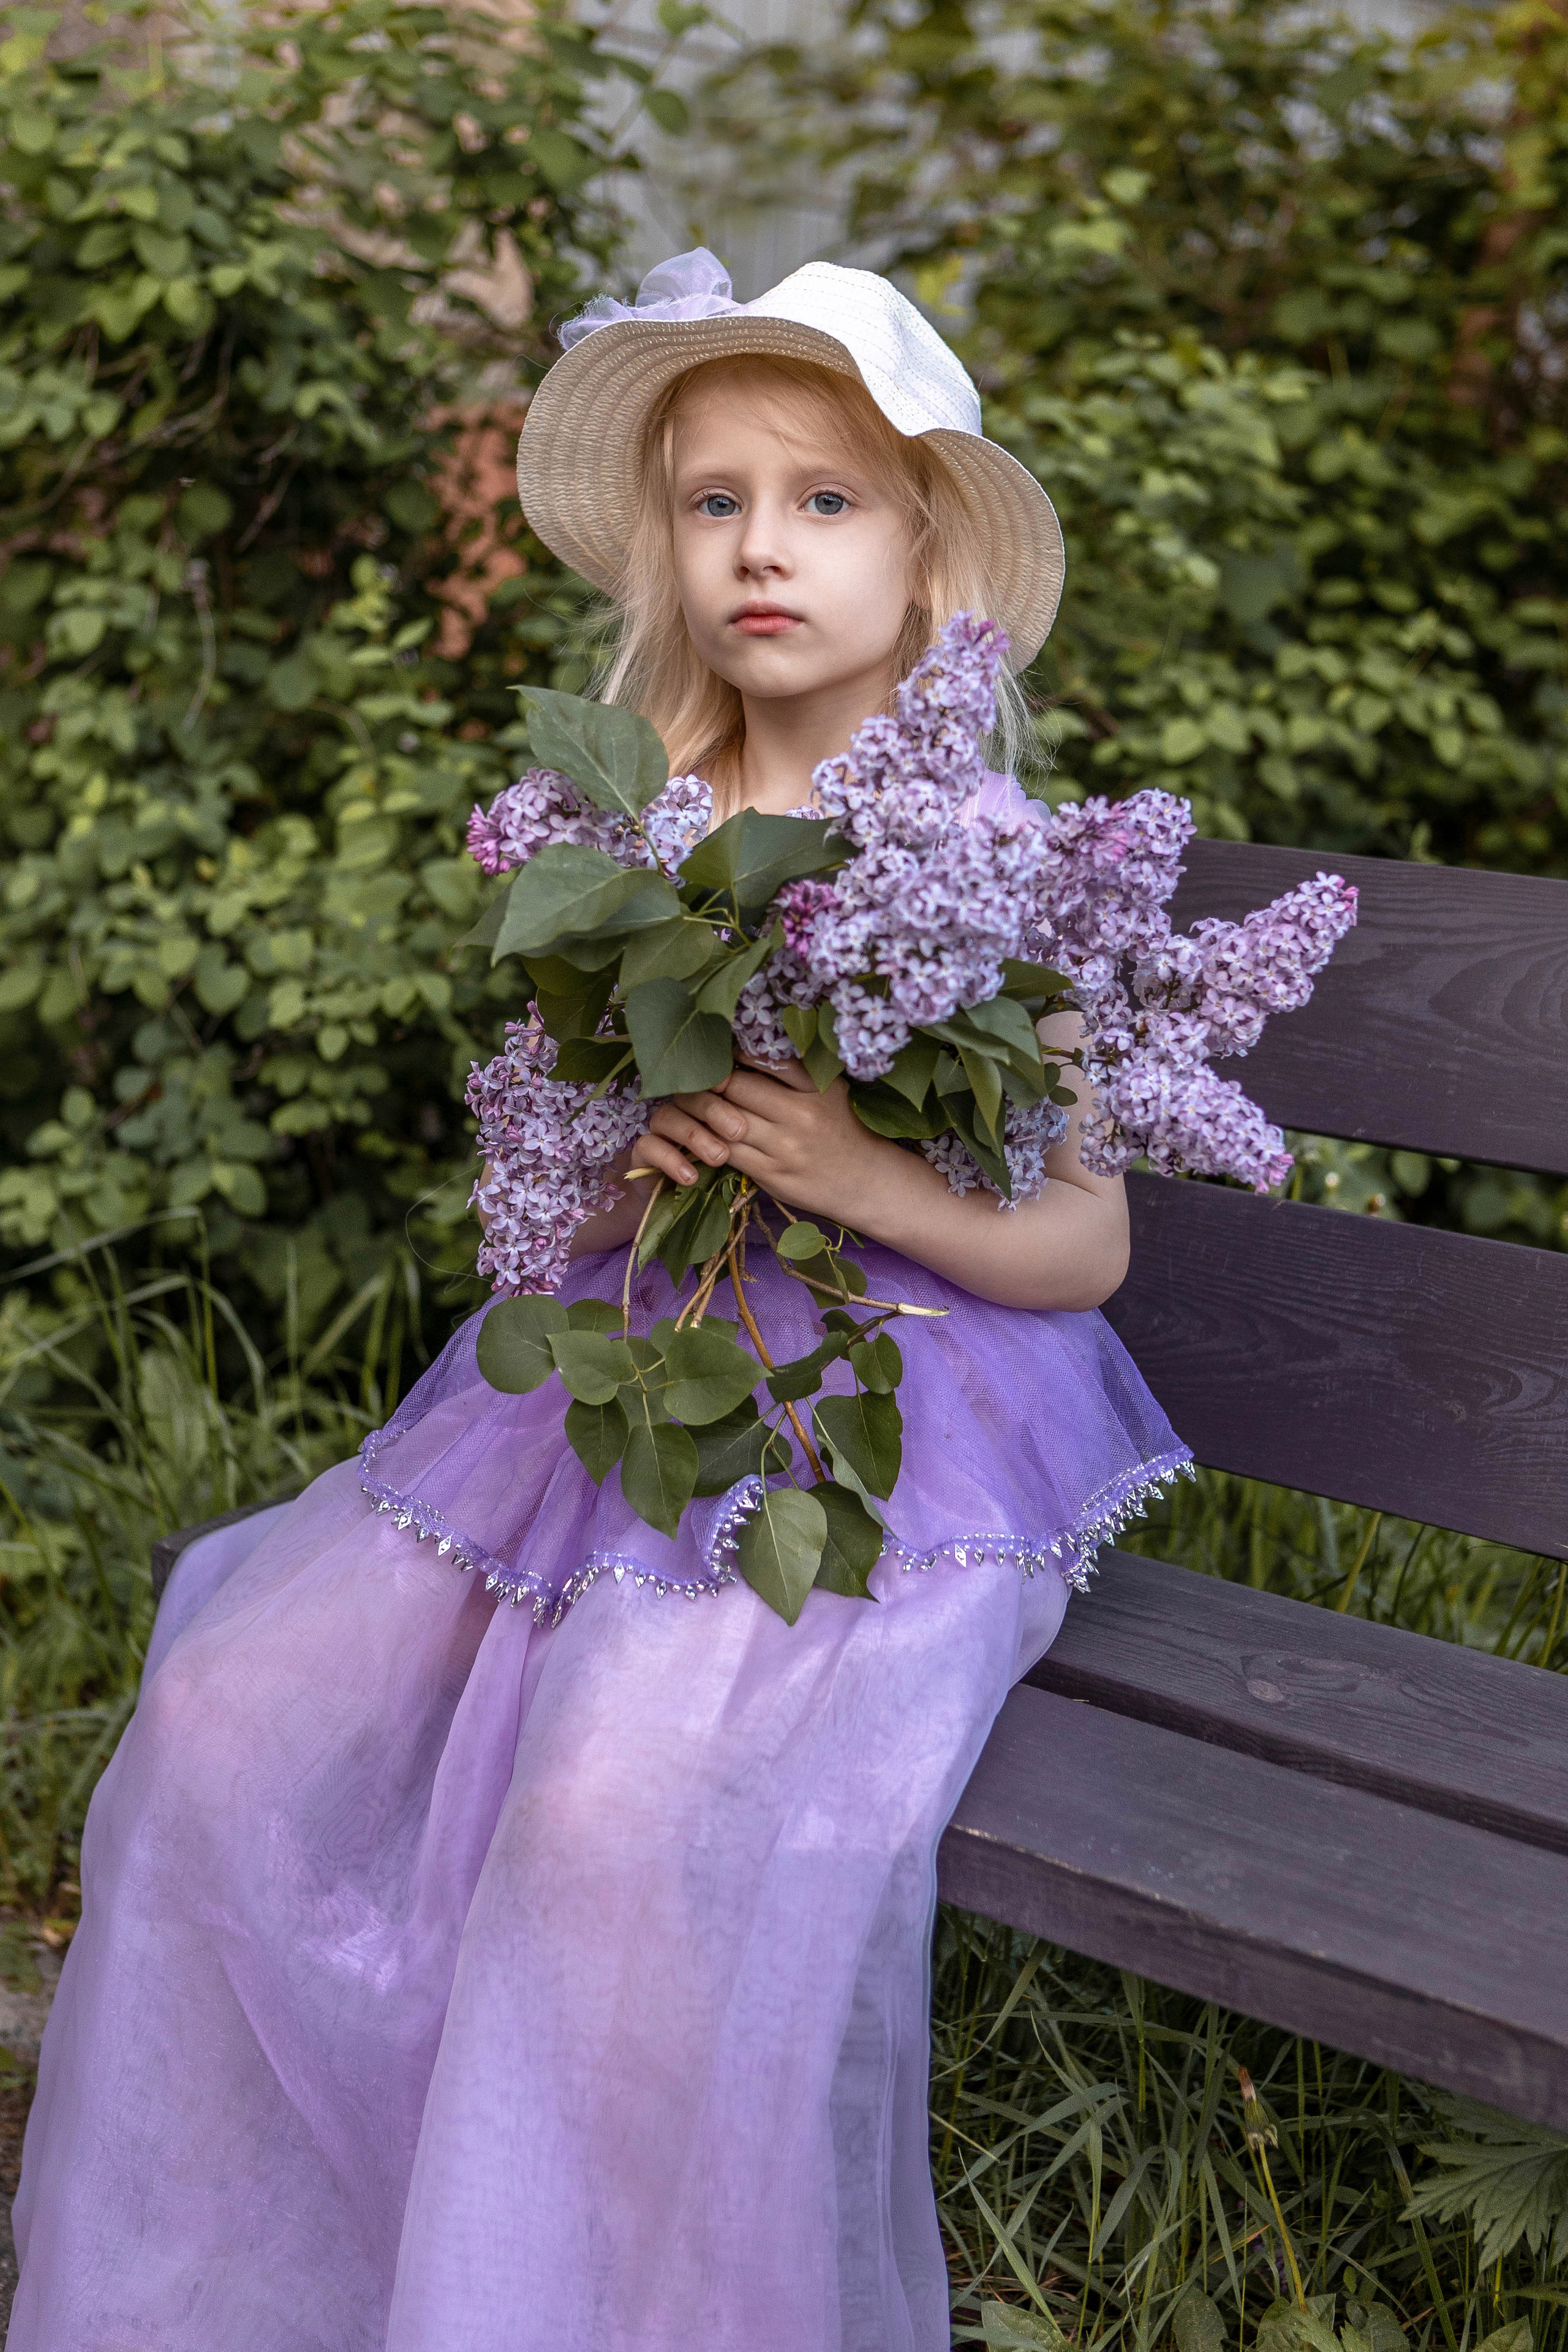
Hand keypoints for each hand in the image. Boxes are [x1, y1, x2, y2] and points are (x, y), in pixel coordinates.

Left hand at [639, 1058, 891, 1224]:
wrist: (864, 1181)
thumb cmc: (840, 1128)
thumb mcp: (828, 1090)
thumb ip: (793, 1070)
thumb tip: (744, 1046)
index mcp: (815, 1087)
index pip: (763, 1059)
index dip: (733, 1053)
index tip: (721, 1052)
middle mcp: (800, 1115)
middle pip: (736, 1087)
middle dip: (711, 1080)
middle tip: (698, 1077)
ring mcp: (784, 1148)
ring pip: (725, 1120)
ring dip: (704, 1110)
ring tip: (695, 1101)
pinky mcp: (771, 1174)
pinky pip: (727, 1151)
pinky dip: (710, 1139)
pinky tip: (705, 1131)